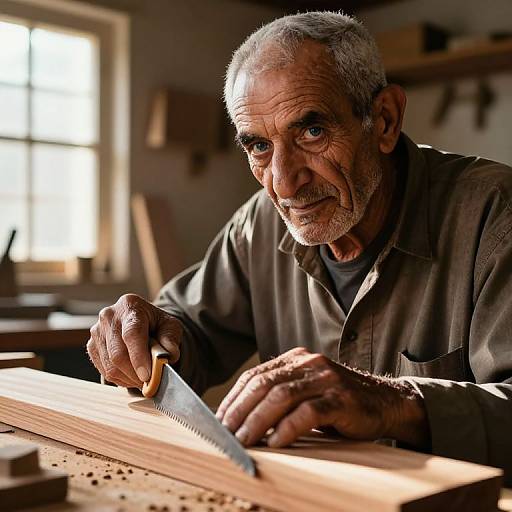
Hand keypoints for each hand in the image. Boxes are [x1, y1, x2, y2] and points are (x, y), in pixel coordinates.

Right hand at [87, 294, 181, 387]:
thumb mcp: (170, 325)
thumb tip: (168, 355)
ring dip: (129, 378)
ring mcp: (97, 331)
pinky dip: (120, 378)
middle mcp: (109, 316)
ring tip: (143, 378)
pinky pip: (104, 370)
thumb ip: (170, 339)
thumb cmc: (155, 324)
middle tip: (150, 382)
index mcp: (130, 305)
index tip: (147, 375)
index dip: (139, 357)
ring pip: (110, 365)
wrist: (140, 320)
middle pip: (118, 353)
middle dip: (135, 373)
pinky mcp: (91, 346)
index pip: (132, 334)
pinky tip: (131, 375)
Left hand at [216, 347, 428, 448]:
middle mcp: (308, 363)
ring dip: (258, 420)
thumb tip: (240, 421)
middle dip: (240, 410)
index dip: (234, 398)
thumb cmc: (338, 403)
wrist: (385, 402)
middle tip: (224, 432)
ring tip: (243, 440)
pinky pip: (309, 411)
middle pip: (264, 384)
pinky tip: (276, 442)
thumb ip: (279, 398)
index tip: (218, 419)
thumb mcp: (306, 393)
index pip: (255, 376)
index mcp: (295, 359)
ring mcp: (326, 378)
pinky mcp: (342, 398)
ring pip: (282, 396)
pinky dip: (289, 427)